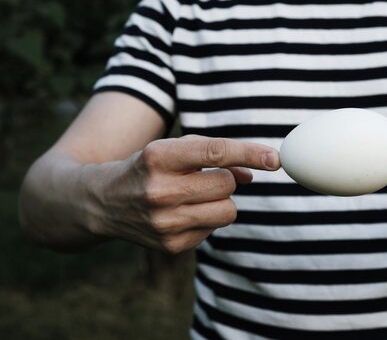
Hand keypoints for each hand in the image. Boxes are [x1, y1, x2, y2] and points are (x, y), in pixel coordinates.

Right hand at [86, 135, 279, 253]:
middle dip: (225, 179)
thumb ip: (215, 155)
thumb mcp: (173, 150)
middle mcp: (159, 191)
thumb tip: (252, 175)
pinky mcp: (170, 246)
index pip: (215, 152)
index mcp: (158, 157)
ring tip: (194, 196)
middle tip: (204, 177)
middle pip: (227, 185)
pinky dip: (206, 219)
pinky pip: (214, 230)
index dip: (249, 153)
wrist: (100, 202)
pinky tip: (182, 213)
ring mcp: (163, 223)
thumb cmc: (147, 168)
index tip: (275, 158)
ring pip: (227, 211)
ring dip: (220, 201)